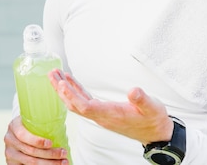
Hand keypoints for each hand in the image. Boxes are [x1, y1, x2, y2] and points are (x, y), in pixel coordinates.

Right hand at [4, 115, 69, 163]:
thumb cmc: (31, 127)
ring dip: (49, 163)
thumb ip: (41, 120)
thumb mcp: (32, 120)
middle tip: (64, 153)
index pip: (23, 135)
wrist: (19, 135)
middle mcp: (9, 139)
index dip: (37, 141)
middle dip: (50, 154)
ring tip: (63, 162)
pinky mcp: (12, 163)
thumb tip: (66, 109)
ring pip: (31, 162)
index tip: (51, 142)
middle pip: (30, 151)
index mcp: (14, 126)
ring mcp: (9, 152)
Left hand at [49, 69, 172, 144]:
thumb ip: (142, 100)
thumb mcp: (152, 108)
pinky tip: (69, 81)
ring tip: (55, 74)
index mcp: (112, 114)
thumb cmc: (153, 119)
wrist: (156, 133)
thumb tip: (134, 91)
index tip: (62, 84)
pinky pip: (84, 101)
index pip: (86, 107)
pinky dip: (75, 90)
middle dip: (61, 90)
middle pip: (75, 104)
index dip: (73, 96)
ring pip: (77, 103)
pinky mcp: (103, 111)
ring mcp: (101, 115)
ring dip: (64, 89)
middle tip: (51, 74)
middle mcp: (102, 116)